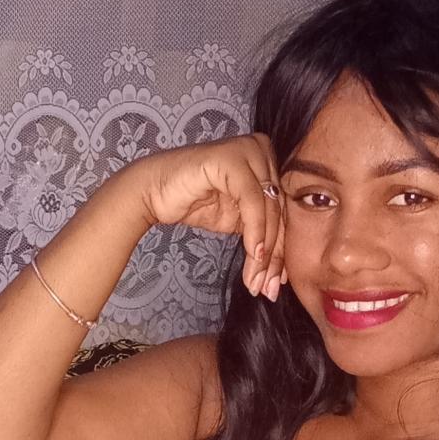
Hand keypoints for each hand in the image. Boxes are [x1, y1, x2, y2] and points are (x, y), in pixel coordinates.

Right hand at [125, 133, 285, 299]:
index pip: (283, 210)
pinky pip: (252, 201)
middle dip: (274, 256)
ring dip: (264, 251)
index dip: (283, 250)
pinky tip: (254, 255)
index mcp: (267, 161)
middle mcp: (262, 150)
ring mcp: (248, 150)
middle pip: (279, 210)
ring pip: (269, 208)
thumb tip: (281, 272)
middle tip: (268, 289)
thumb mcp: (236, 223)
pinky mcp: (232, 158)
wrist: (155, 193)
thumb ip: (261, 235)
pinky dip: (255, 231)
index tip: (277, 283)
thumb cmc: (194, 203)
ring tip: (257, 280)